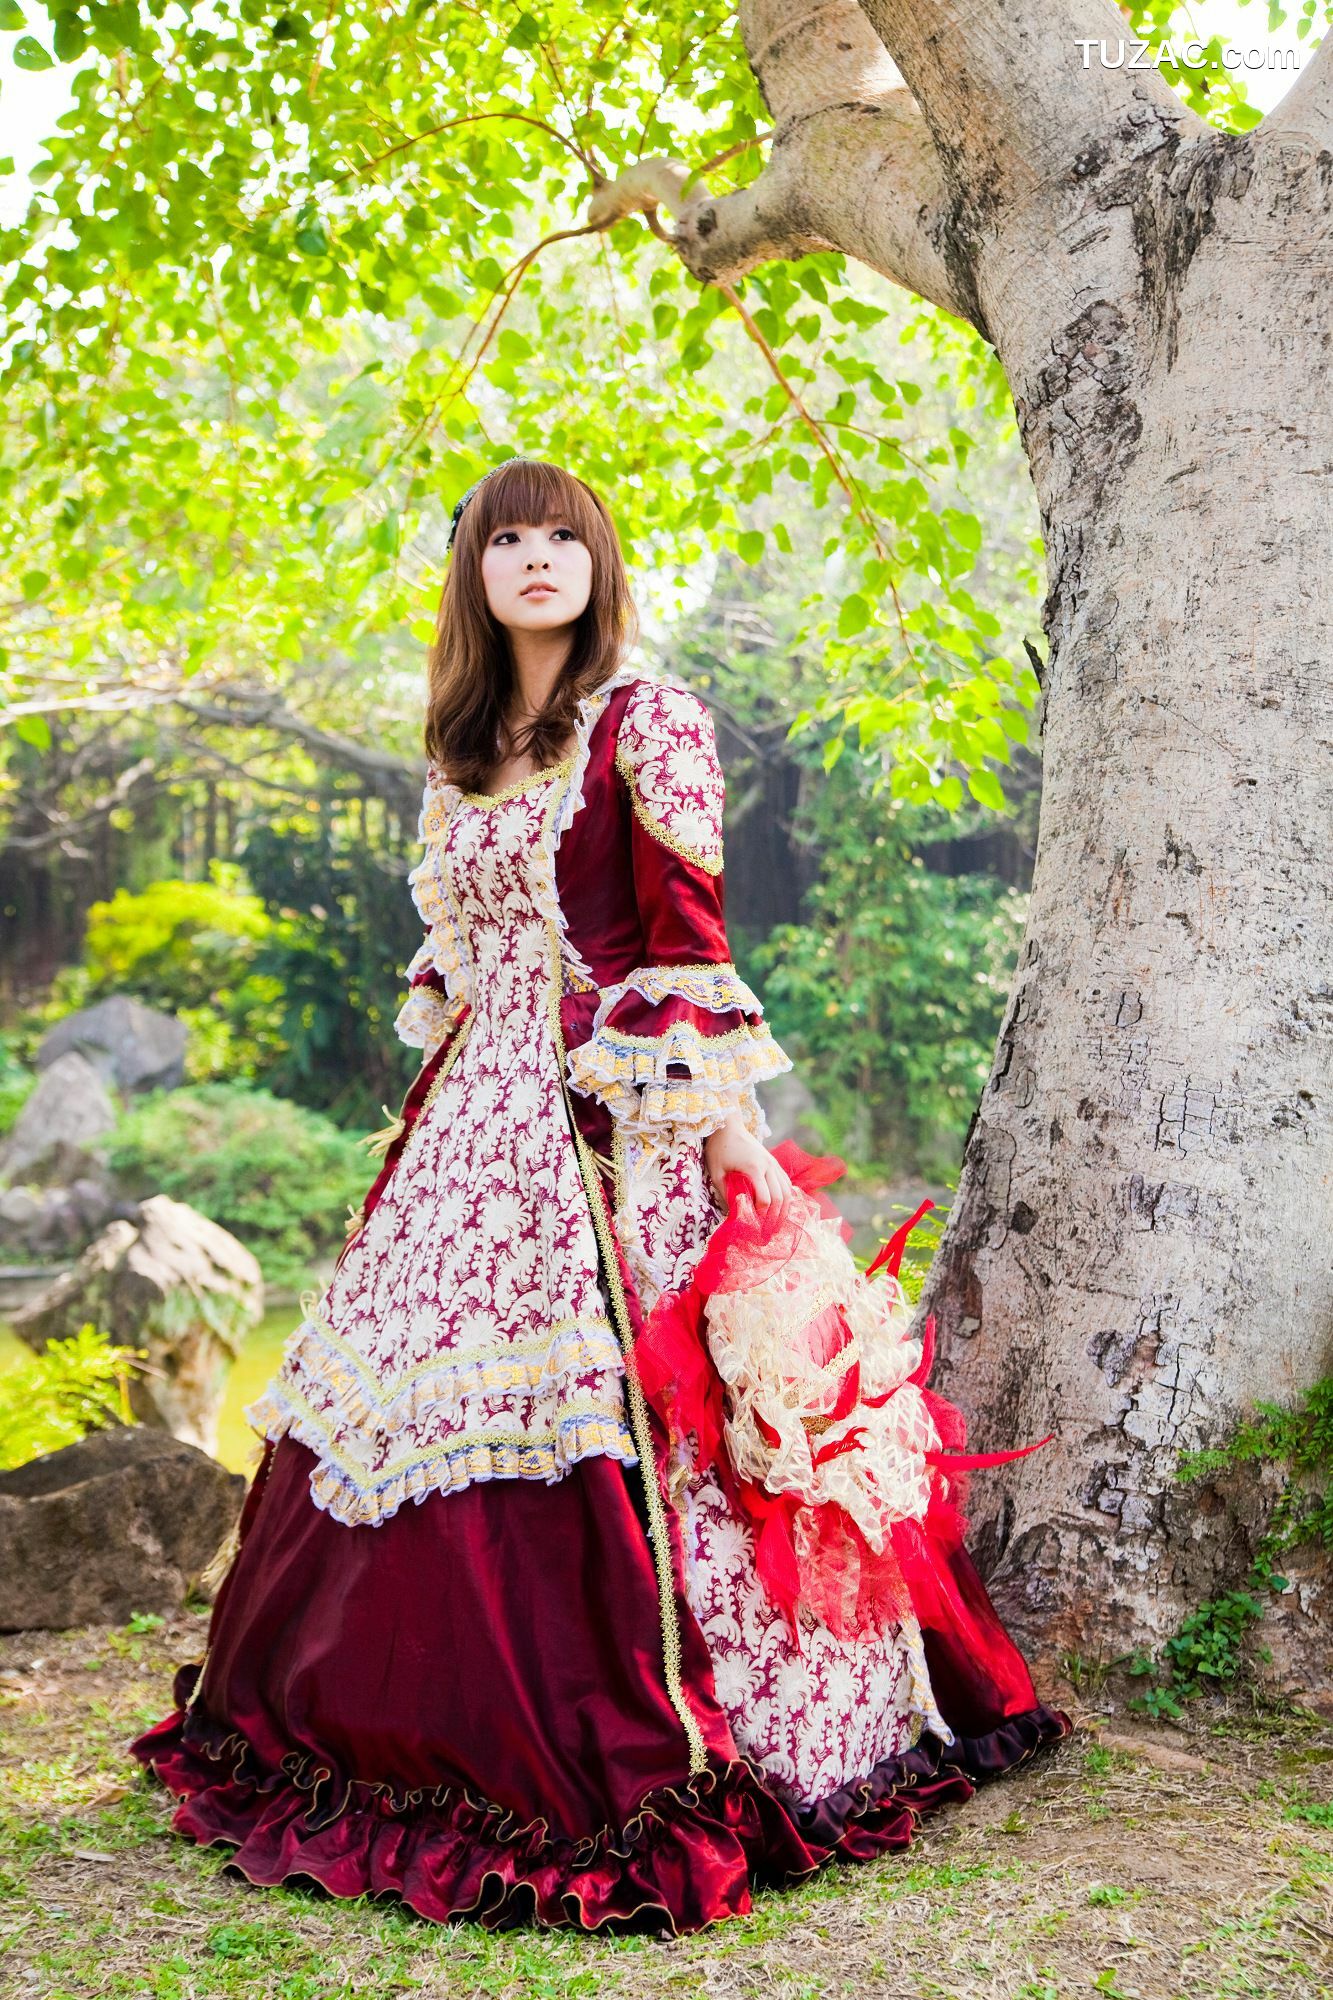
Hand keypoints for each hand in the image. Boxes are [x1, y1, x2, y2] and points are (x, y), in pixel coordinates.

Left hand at [703, 1113, 793, 1229]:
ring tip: (777, 1226)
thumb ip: (725, 1192)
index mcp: (754, 1167)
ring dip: (784, 1210)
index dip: (762, 1215)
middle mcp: (768, 1165)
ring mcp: (774, 1164)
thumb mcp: (716, 1172)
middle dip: (776, 1218)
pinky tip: (781, 1210)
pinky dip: (786, 1198)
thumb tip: (734, 1213)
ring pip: (788, 1191)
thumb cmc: (719, 1148)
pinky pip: (787, 1184)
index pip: (765, 1198)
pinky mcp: (774, 1163)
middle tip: (768, 1234)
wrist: (729, 1125)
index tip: (754, 1226)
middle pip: (780, 1197)